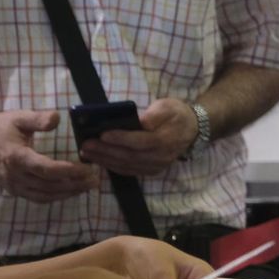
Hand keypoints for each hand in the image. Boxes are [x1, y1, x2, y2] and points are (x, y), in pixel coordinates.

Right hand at [0, 110, 98, 202]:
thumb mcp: (18, 118)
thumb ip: (38, 119)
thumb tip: (58, 117)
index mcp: (16, 157)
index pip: (46, 169)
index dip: (68, 171)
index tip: (87, 168)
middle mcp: (15, 175)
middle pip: (50, 185)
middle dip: (75, 184)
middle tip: (95, 179)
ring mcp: (14, 186)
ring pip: (45, 195)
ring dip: (68, 193)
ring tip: (88, 186)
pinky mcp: (14, 191)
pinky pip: (38, 198)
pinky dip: (56, 197)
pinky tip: (71, 191)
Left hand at [80, 98, 198, 176]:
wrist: (192, 130)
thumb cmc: (176, 115)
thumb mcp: (167, 107)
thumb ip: (153, 115)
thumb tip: (137, 123)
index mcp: (166, 139)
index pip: (141, 141)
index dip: (121, 139)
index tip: (102, 134)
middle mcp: (162, 156)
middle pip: (130, 156)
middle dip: (106, 151)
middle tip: (86, 144)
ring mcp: (157, 166)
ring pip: (127, 165)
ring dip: (105, 160)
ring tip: (87, 152)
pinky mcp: (151, 170)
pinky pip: (129, 171)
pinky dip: (112, 166)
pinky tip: (99, 160)